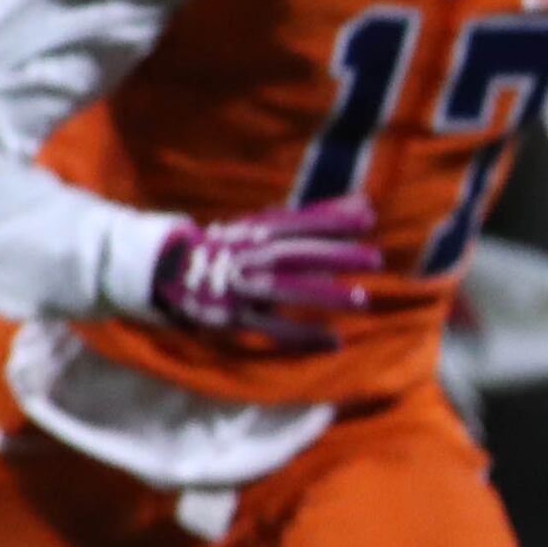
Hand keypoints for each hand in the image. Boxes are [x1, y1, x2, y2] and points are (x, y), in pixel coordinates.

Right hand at [153, 198, 380, 347]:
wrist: (171, 273)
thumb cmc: (237, 246)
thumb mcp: (269, 226)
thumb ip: (318, 218)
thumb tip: (366, 205)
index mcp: (258, 231)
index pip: (297, 223)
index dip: (331, 221)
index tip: (368, 220)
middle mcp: (249, 256)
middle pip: (294, 254)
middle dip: (334, 256)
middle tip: (376, 259)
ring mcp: (240, 288)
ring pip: (285, 290)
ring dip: (324, 295)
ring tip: (363, 300)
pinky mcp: (235, 317)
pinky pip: (272, 329)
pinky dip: (303, 337)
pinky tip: (336, 342)